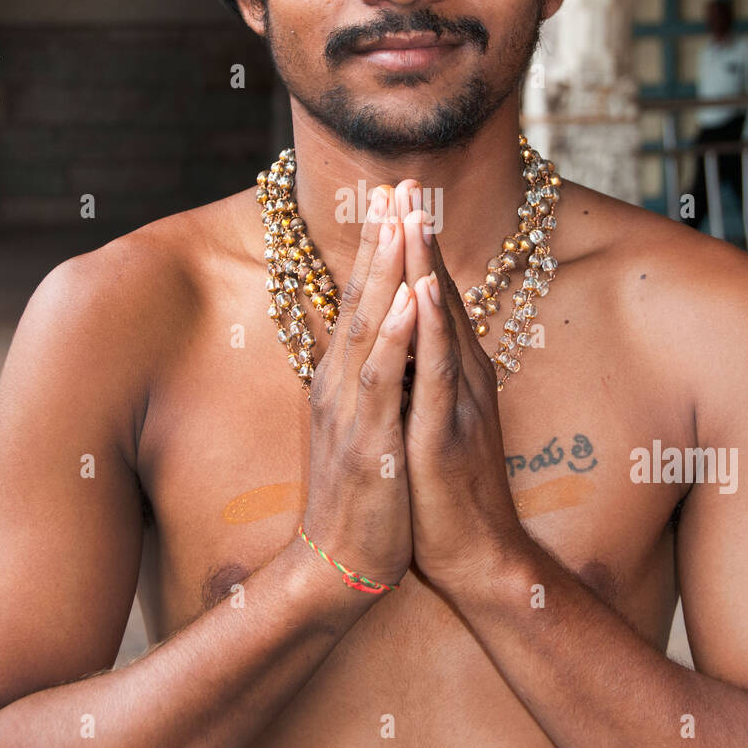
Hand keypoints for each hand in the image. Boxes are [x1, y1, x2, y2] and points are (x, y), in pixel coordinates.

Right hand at [303, 185, 414, 590]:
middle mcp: (340, 384)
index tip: (391, 196)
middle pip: (361, 298)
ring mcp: (350, 412)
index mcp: (343, 378)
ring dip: (386, 271)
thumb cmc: (359, 494)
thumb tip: (372, 337)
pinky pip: (381, 383)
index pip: (360, 299)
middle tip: (395, 182)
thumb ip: (362, 378)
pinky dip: (394, 337)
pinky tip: (407, 301)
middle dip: (381, 238)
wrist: (339, 565)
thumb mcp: (358, 424)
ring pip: (367, 328)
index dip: (376, 246)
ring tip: (400, 220)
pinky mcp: (367, 445)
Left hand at [398, 190, 527, 592]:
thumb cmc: (449, 492)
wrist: (479, 557)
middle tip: (405, 180)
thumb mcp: (433, 421)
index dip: (415, 247)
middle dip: (420, 237)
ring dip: (427, 265)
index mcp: (455, 373)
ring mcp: (459, 403)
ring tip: (414, 214)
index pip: (432, 298)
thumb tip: (405, 341)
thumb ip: (426, 378)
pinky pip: (439, 373)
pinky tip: (423, 292)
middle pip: (439, 295)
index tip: (396, 198)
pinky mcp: (447, 435)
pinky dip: (431, 329)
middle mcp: (464, 378)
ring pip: (442, 322)